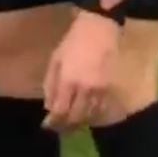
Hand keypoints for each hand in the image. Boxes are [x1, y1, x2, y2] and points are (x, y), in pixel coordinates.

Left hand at [42, 10, 121, 132]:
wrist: (101, 27)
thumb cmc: (74, 41)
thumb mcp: (55, 60)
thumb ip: (51, 84)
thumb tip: (49, 106)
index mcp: (68, 81)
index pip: (59, 111)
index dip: (53, 122)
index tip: (47, 125)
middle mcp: (85, 89)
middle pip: (75, 117)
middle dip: (65, 126)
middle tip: (58, 129)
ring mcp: (100, 88)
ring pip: (89, 115)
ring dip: (78, 122)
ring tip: (70, 125)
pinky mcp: (111, 86)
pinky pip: (100, 107)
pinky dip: (91, 114)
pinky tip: (85, 114)